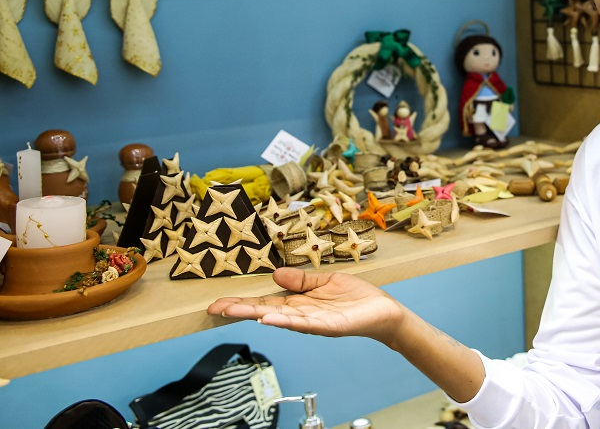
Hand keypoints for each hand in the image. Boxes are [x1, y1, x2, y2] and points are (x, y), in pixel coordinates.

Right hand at [207, 267, 404, 344]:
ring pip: (282, 320)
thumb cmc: (354, 297)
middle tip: (215, 309)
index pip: (266, 303)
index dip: (243, 303)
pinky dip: (287, 322)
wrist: (383, 310)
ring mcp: (314, 323)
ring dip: (259, 316)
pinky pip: (306, 325)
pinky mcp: (330, 326)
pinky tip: (271, 319)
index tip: (217, 302)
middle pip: (267, 312)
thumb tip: (275, 274)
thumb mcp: (324, 281)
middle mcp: (302, 316)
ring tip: (236, 312)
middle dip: (242, 311)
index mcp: (299, 304)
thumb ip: (301, 280)